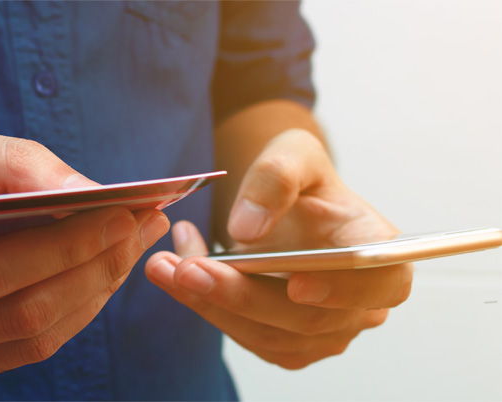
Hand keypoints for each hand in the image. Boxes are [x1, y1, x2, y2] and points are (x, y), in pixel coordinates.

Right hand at [0, 125, 169, 399]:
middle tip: (144, 227)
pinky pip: (23, 351)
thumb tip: (87, 192)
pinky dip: (70, 311)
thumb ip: (8, 164)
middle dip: (95, 269)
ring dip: (94, 292)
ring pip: (32, 340)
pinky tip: (93, 273)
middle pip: (20, 315)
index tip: (124, 213)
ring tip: (131, 245)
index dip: (65, 247)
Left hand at [145, 129, 410, 368]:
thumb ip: (276, 177)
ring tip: (164, 266)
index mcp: (377, 250)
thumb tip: (248, 228)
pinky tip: (176, 277)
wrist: (283, 205)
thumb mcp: (292, 153)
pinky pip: (246, 337)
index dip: (343, 289)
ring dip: (211, 303)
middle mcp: (359, 302)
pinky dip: (208, 308)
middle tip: (187, 267)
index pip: (380, 282)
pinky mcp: (287, 342)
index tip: (296, 284)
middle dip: (240, 295)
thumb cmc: (300, 178)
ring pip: (267, 334)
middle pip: (306, 318)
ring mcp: (325, 330)